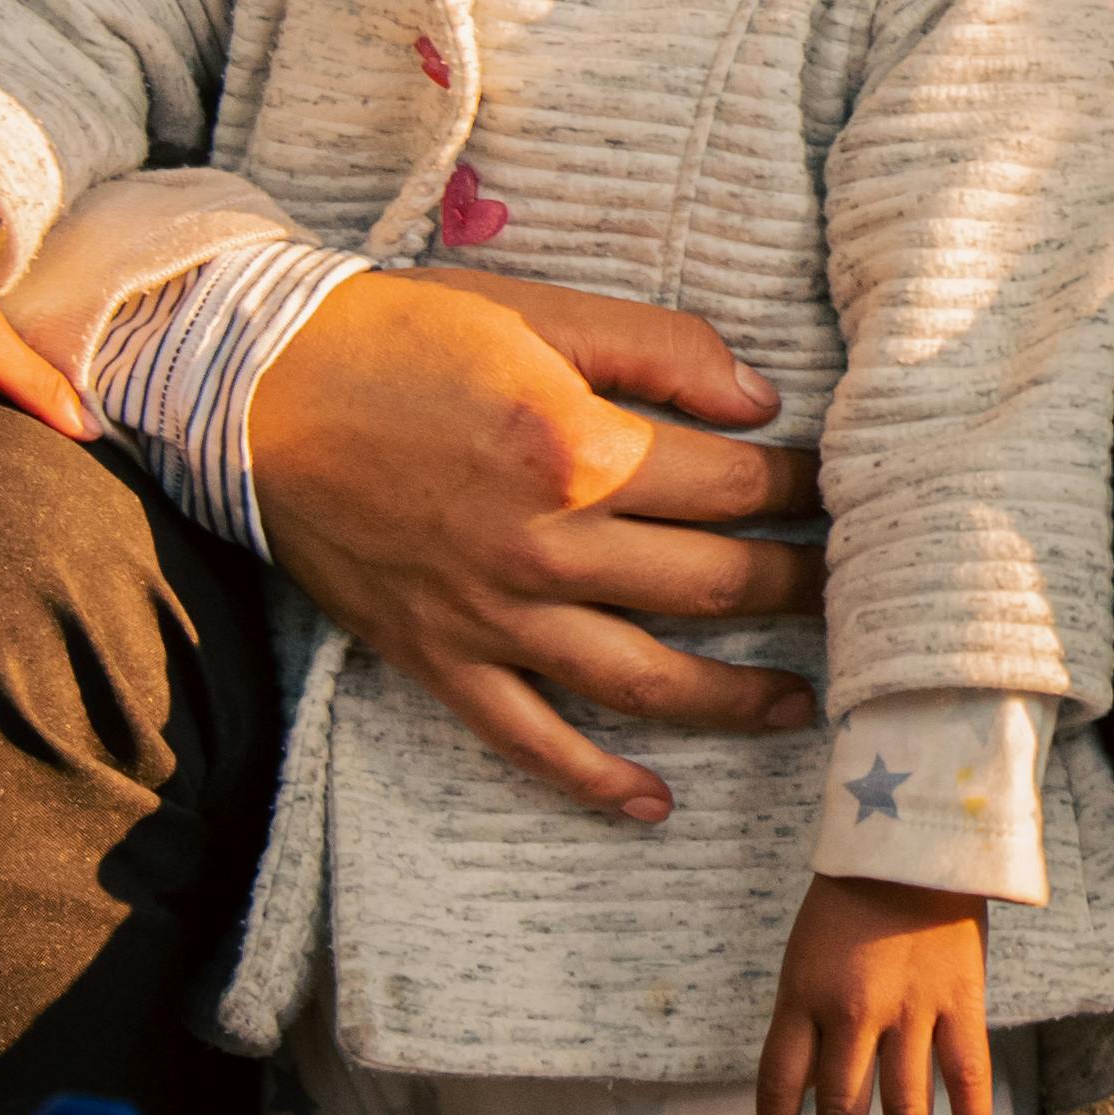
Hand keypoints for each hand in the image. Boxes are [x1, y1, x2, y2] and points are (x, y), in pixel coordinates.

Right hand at [252, 267, 827, 827]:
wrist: (260, 389)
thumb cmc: (405, 334)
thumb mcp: (544, 310)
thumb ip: (661, 350)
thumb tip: (761, 403)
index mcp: (579, 450)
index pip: (735, 486)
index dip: (805, 490)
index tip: (844, 492)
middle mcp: (545, 547)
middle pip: (711, 586)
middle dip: (796, 589)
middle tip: (853, 591)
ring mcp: (493, 616)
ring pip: (645, 681)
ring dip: (735, 700)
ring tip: (803, 704)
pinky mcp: (441, 659)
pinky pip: (530, 742)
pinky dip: (595, 782)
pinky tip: (654, 803)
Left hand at [755, 875, 990, 1114]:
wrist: (914, 838)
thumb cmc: (852, 893)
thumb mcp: (806, 952)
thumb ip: (809, 1013)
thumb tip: (811, 1083)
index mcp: (802, 996)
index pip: (779, 1086)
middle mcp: (851, 1013)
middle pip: (841, 1109)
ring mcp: (909, 1010)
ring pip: (904, 1106)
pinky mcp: (960, 1001)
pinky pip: (966, 1075)